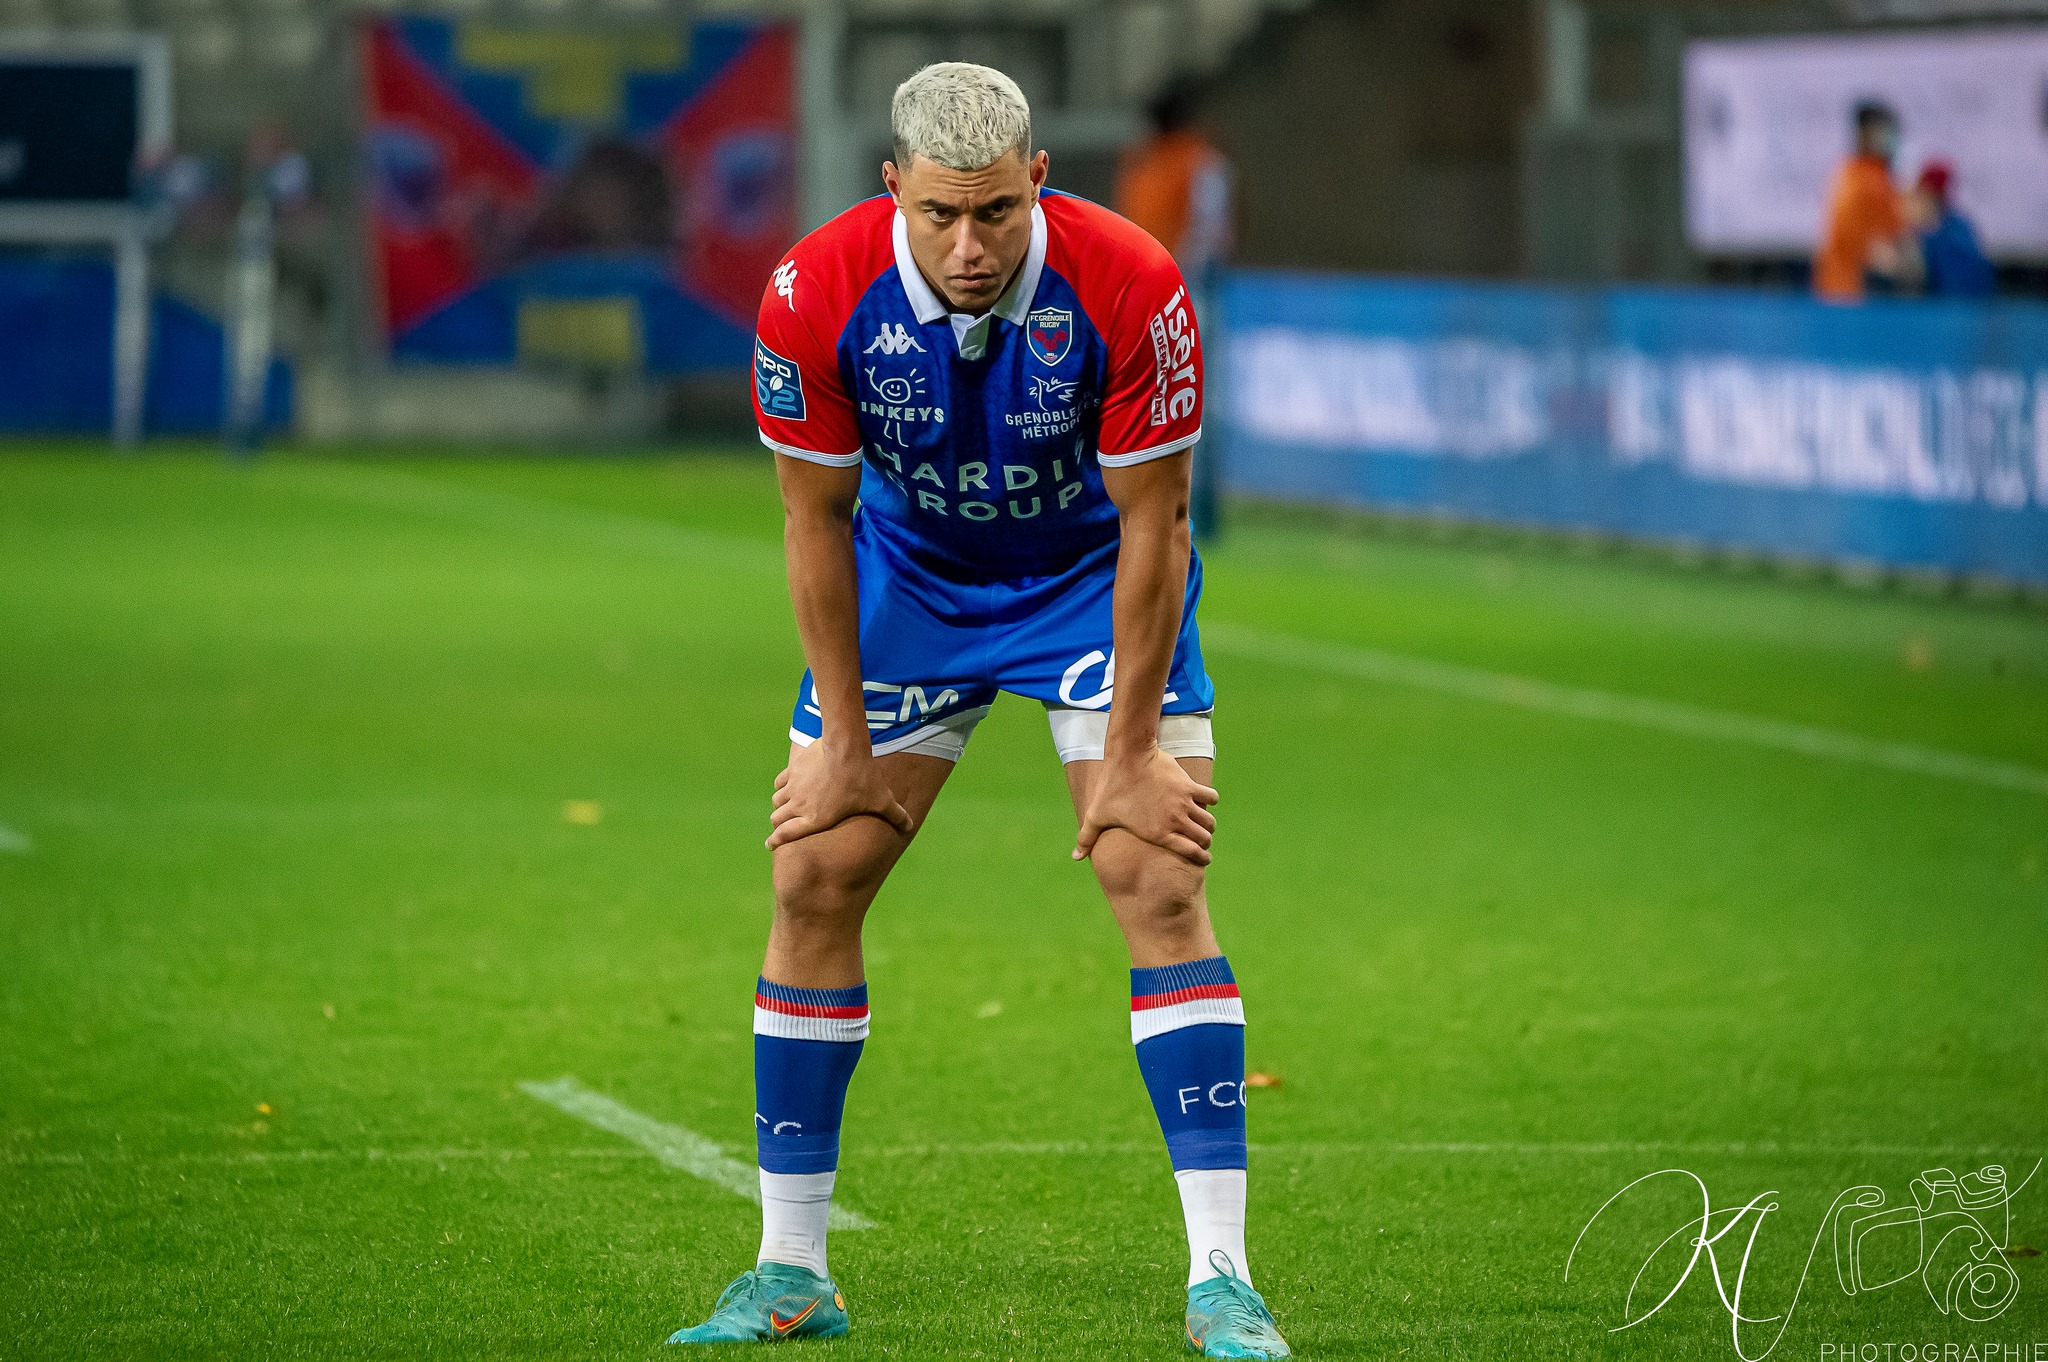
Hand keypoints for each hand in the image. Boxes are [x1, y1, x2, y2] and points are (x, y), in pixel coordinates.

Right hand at [767, 738, 915, 848]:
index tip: (770, 844)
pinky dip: (782, 786)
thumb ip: (895, 815)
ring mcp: (793, 787)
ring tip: (787, 806)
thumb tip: (910, 825)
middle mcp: (799, 806)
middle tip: (782, 827)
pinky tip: (789, 784)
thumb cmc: (862, 778)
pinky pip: (779, 782)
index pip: (786, 835)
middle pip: (777, 819)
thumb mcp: (881, 800)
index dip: (776, 841)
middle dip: (778, 825)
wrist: (846, 748)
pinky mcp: (793, 770)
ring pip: (777, 801)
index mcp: (815, 819)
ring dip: (780, 805)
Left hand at [1073, 746, 1218, 865]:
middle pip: (1204, 839)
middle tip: (1201, 841)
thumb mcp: (1096, 815)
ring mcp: (1184, 803)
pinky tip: (1203, 800)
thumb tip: (1075, 857)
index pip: (1191, 853)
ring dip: (1208, 824)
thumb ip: (1087, 838)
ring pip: (1209, 821)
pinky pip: (1211, 798)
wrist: (1129, 757)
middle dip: (1204, 842)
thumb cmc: (1112, 787)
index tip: (1201, 858)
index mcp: (1158, 833)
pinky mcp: (1189, 786)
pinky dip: (1210, 801)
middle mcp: (1175, 821)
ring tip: (1203, 823)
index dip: (1200, 858)